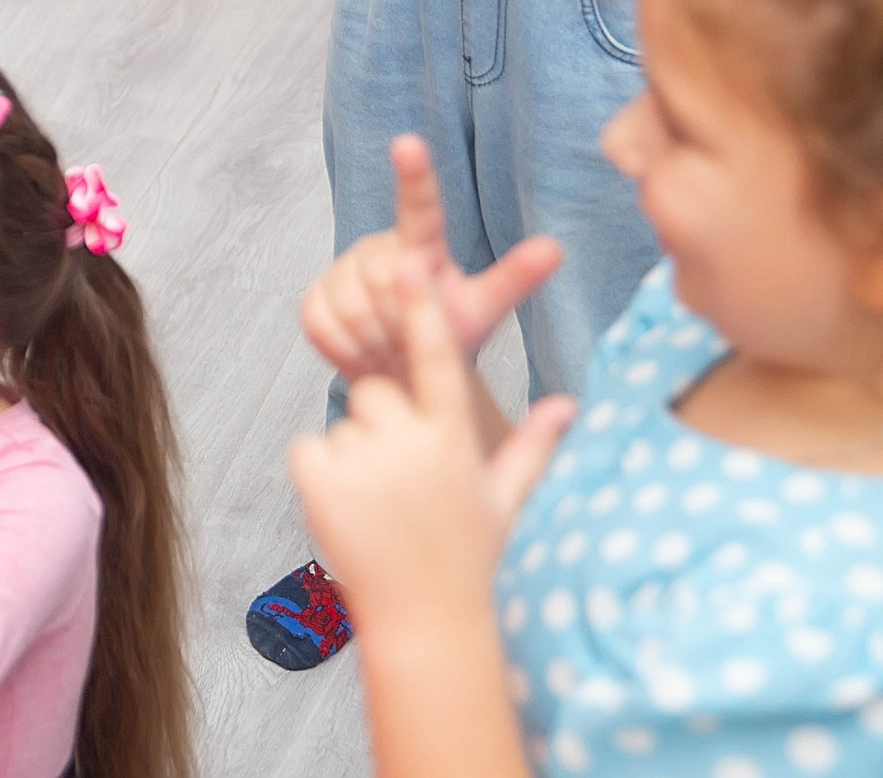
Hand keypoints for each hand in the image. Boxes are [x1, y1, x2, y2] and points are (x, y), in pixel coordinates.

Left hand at [290, 256, 575, 631]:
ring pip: (343, 421)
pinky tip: (348, 509)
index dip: (421, 307)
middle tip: (402, 478)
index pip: (435, 356)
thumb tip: (572, 404)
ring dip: (354, 453)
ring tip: (380, 505)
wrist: (426, 621)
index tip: (409, 261)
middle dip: (383, 421)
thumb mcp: (506, 498)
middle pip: (375, 390)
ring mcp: (361, 457)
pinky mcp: (318, 476)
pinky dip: (321, 472)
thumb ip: (532, 443)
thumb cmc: (471, 558)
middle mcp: (408, 440)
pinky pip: (310, 447)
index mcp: (453, 436)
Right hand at [301, 135, 559, 384]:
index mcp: (422, 244)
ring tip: (393, 348)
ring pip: (353, 306)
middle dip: (399, 320)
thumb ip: (515, 277)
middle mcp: (378, 248)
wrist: (407, 370)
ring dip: (375, 340)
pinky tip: (365, 350)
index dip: (414, 176)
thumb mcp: (484, 307)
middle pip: (382, 278)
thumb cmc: (447, 331)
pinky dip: (347, 350)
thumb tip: (555, 247)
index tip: (408, 143)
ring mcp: (342, 272)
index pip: (419, 206)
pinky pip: (325, 324)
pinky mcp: (313, 300)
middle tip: (412, 339)